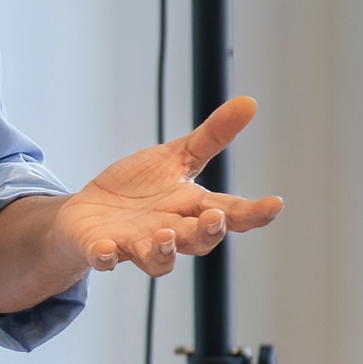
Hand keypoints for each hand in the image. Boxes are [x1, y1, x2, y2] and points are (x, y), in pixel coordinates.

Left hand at [56, 95, 281, 277]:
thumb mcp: (176, 157)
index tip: (274, 204)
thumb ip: (212, 137)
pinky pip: (104, 258)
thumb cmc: (137, 188)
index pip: (230, 213)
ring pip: (158, 261)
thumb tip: (249, 102)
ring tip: (164, 235)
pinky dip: (105, 255)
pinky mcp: (101, 248)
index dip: (252, 213)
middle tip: (214, 217)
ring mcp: (135, 244)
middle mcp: (169, 232)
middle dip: (208, 232)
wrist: (88, 211)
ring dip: (163, 251)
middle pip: (198, 241)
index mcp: (190, 208)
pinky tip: (106, 249)